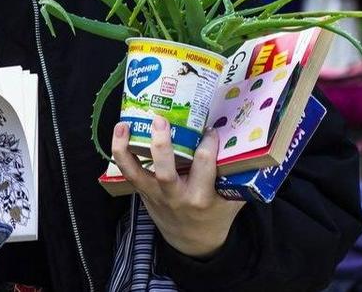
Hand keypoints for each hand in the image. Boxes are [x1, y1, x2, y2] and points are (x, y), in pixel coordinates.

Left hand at [112, 115, 244, 257]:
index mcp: (202, 197)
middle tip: (160, 120)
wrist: (194, 241)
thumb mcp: (232, 198)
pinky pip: (128, 173)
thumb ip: (236, 174)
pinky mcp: (143, 193)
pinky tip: (119, 134)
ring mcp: (156, 195)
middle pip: (165, 171)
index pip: (204, 164)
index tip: (209, 129)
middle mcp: (176, 196)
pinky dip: (120, 154)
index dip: (207, 142)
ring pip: (137, 172)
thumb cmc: (216, 214)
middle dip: (162, 145)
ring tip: (124, 125)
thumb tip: (242, 140)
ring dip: (127, 148)